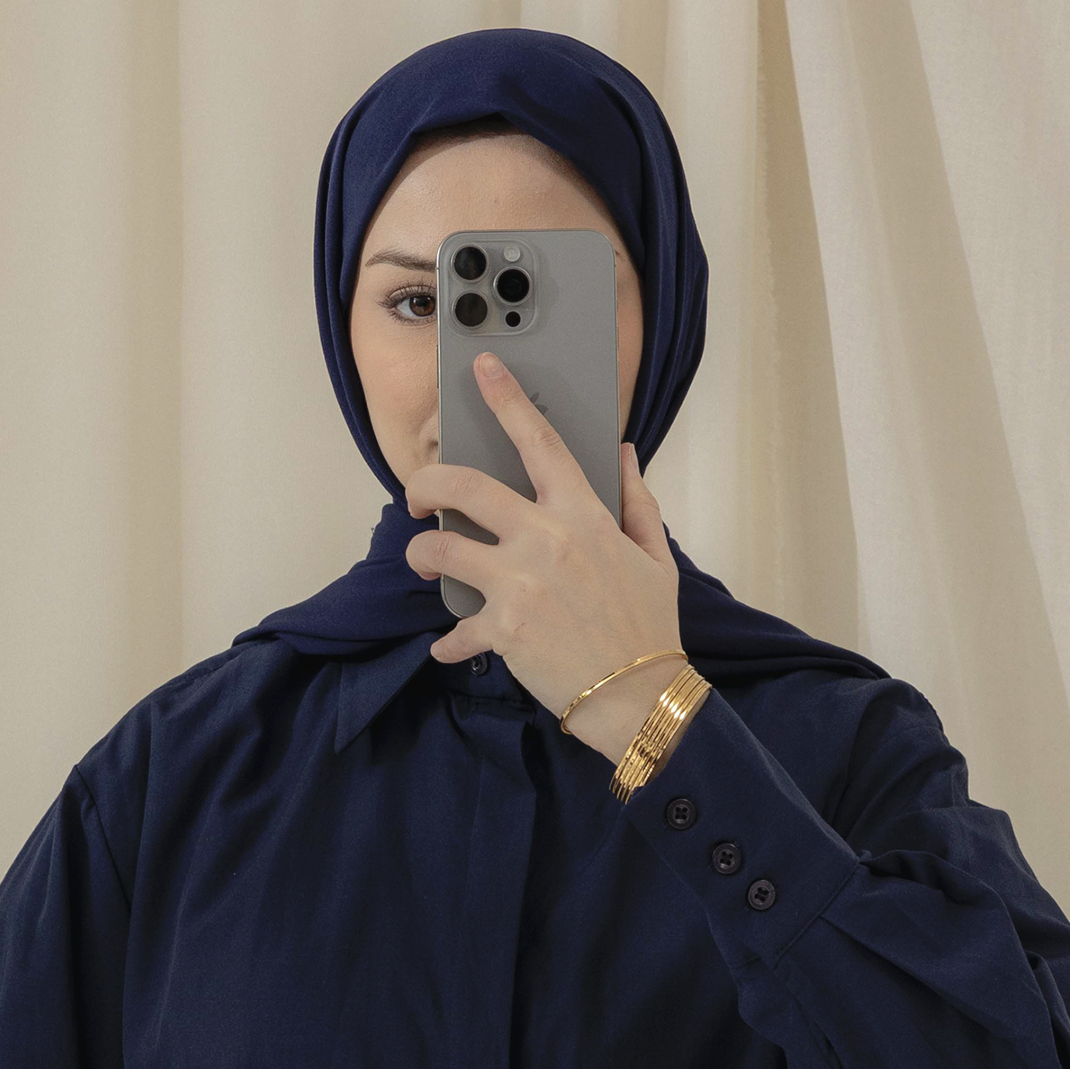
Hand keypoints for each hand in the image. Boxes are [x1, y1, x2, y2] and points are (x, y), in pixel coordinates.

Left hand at [403, 350, 685, 764]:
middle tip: (415, 496)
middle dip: (425, 483)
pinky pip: (456, 630)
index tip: (482, 371)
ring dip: (421, 554)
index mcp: (583, 516)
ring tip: (425, 563)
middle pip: (462, 488)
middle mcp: (545, 541)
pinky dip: (449, 641)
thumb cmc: (649, 628)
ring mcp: (519, 586)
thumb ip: (636, 501)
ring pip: (440, 550)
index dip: (506, 400)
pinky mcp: (502, 631)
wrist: (640, 697)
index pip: (539, 443)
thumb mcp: (654, 557)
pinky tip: (449, 646)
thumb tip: (625, 455)